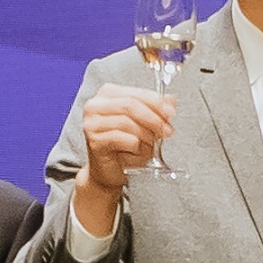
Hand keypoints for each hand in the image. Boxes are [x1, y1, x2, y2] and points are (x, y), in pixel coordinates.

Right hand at [70, 81, 176, 234]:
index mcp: (107, 94)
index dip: (156, 102)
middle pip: (130, 105)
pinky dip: (137, 147)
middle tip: (166, 131)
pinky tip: (138, 152)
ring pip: (127, 123)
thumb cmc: (124, 144)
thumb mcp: (142, 123)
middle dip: (153, 119)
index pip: (136, 93)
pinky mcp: (95, 142)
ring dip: (146, 135)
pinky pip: (123, 140)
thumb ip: (154, 109)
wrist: (108, 170)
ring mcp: (92, 124)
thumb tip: (170, 100)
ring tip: (151, 145)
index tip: (170, 112)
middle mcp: (95, 106)